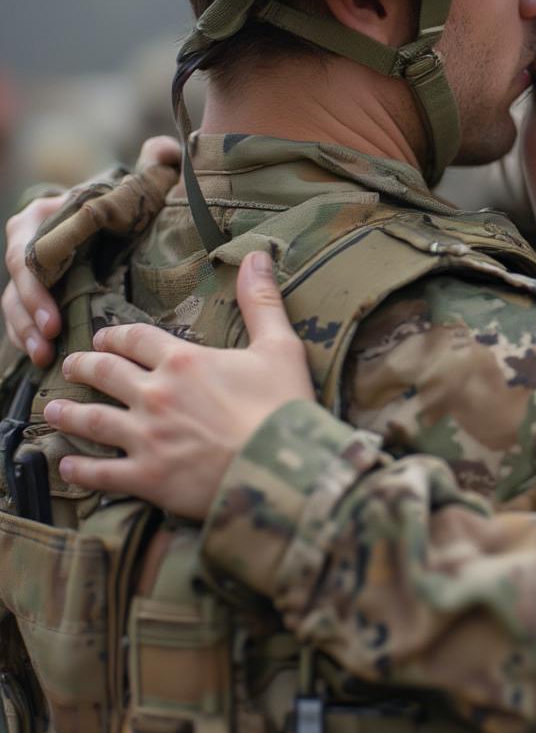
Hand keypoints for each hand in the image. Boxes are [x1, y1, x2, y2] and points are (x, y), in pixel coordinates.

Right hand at [2, 135, 179, 366]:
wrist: (126, 220)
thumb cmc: (132, 202)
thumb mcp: (143, 184)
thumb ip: (156, 164)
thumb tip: (171, 149)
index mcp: (47, 214)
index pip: (27, 247)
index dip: (36, 282)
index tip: (54, 312)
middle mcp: (31, 242)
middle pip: (18, 281)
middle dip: (28, 312)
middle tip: (51, 337)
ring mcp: (33, 272)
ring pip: (14, 303)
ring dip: (25, 331)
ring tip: (45, 356)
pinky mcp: (39, 294)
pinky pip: (24, 318)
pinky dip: (30, 338)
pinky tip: (44, 359)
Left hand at [46, 251, 314, 519]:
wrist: (282, 468)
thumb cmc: (284, 407)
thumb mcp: (280, 346)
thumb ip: (261, 301)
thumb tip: (256, 256)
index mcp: (184, 361)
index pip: (136, 339)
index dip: (117, 336)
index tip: (105, 337)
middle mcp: (156, 394)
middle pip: (105, 373)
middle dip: (84, 366)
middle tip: (71, 365)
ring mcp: (147, 437)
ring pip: (93, 420)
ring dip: (69, 412)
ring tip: (53, 408)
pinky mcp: (148, 476)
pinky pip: (102, 472)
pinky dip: (80, 469)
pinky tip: (67, 465)